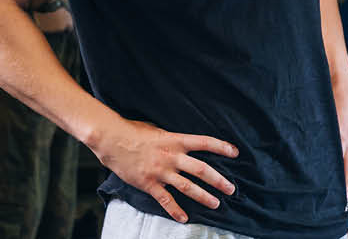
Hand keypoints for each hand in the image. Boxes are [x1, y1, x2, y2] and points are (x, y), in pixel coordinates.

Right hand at [89, 117, 237, 222]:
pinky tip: (184, 218)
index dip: (221, 147)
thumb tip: (184, 144)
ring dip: (204, 196)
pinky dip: (175, 210)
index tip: (235, 153)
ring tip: (216, 204)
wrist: (111, 140)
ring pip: (187, 186)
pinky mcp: (148, 183)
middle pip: (201, 169)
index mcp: (176, 140)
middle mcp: (172, 157)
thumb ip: (173, 139)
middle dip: (219, 180)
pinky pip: (165, 200)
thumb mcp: (159, 130)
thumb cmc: (134, 131)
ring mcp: (160, 172)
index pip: (205, 142)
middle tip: (231, 188)